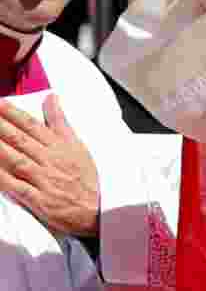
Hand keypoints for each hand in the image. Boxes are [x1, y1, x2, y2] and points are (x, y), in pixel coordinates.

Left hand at [0, 95, 98, 235]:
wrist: (96, 208)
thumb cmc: (85, 176)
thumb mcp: (76, 144)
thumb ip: (60, 121)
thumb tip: (51, 98)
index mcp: (59, 146)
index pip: (32, 125)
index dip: (13, 114)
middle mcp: (50, 160)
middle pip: (20, 140)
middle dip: (2, 126)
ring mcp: (44, 180)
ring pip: (16, 161)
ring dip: (0, 148)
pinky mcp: (39, 200)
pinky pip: (16, 187)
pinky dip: (3, 178)